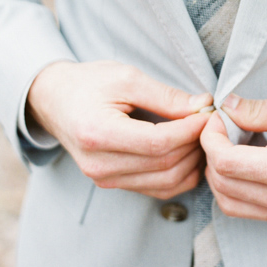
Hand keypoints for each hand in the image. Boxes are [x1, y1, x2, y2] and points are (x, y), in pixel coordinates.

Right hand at [27, 60, 212, 198]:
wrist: (56, 100)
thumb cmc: (89, 83)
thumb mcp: (127, 77)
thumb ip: (165, 96)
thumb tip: (202, 106)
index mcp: (98, 133)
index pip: (158, 143)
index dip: (190, 130)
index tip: (208, 113)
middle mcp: (99, 164)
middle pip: (164, 165)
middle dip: (195, 144)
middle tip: (210, 122)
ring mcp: (104, 178)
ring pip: (165, 183)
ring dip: (192, 161)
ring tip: (202, 136)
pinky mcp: (112, 183)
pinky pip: (156, 189)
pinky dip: (180, 174)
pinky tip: (189, 152)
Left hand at [201, 89, 266, 224]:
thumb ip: (258, 109)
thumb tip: (228, 107)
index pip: (226, 164)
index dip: (211, 138)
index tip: (216, 118)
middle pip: (223, 187)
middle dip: (212, 154)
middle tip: (221, 127)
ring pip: (231, 204)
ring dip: (221, 173)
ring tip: (232, 142)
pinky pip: (249, 208)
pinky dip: (237, 185)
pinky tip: (247, 158)